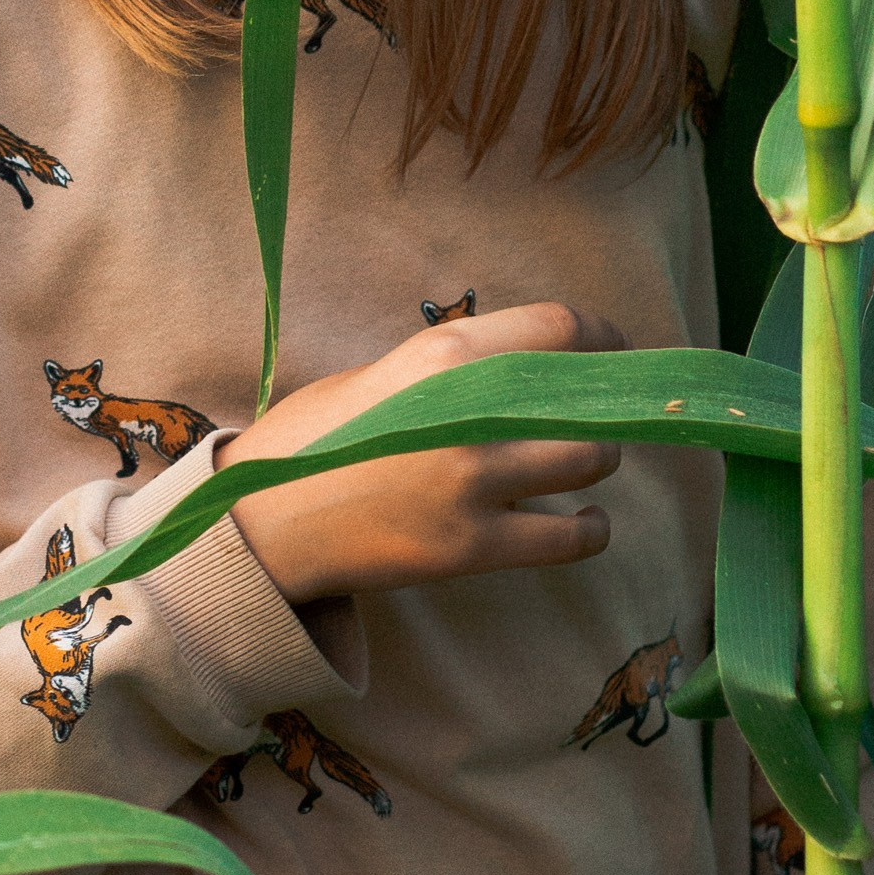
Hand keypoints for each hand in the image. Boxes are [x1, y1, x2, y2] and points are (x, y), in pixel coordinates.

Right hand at [220, 301, 623, 606]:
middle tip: (591, 413)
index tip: (609, 347)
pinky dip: (590, 528)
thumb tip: (532, 369)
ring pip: (591, 460)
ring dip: (595, 459)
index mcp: (444, 354)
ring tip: (580, 464)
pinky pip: (571, 538)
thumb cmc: (319, 435)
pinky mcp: (473, 546)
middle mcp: (471, 412)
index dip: (600, 335)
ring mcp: (474, 482)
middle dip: (597, 403)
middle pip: (585, 396)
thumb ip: (459, 368)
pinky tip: (583, 521)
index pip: (560, 327)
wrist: (264, 519)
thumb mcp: (386, 372)